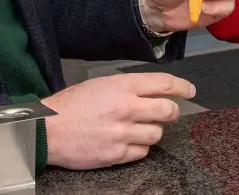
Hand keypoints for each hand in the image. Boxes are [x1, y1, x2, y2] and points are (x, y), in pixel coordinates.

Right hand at [42, 73, 194, 169]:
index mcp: (121, 86)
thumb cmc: (70, 105)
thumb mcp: (99, 85)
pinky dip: (139, 148)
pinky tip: (127, 141)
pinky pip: (142, 153)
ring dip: (152, 131)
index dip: (181, 86)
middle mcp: (126, 108)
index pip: (162, 83)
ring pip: (157, 134)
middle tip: (168, 112)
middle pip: (168, 111)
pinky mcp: (117, 154)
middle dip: (172, 111)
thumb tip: (151, 92)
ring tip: (138, 128)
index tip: (189, 90)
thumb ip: (126, 87)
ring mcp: (122, 133)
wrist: (48, 129)